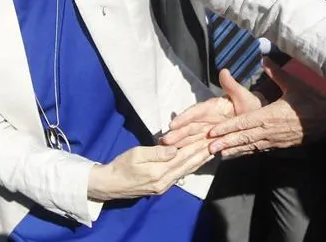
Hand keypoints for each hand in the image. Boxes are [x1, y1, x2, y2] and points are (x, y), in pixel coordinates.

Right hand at [88, 138, 213, 200]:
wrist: (110, 185)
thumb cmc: (121, 166)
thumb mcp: (136, 154)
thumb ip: (157, 153)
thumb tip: (175, 149)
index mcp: (159, 171)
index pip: (182, 157)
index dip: (196, 147)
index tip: (207, 137)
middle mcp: (164, 181)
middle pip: (188, 165)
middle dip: (202, 153)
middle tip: (215, 143)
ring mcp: (164, 186)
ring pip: (186, 171)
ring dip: (199, 161)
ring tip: (211, 152)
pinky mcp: (161, 188)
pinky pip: (180, 176)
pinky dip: (190, 167)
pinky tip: (196, 162)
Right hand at [160, 69, 264, 147]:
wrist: (257, 121)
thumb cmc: (250, 106)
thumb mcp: (243, 96)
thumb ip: (231, 86)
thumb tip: (224, 71)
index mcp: (212, 108)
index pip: (196, 112)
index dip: (184, 118)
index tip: (173, 124)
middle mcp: (206, 120)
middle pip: (190, 127)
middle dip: (177, 134)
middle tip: (164, 141)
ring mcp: (208, 132)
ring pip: (191, 138)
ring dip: (180, 144)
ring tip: (167, 150)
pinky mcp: (212, 143)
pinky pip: (200, 148)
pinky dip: (191, 153)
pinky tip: (180, 159)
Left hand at [206, 59, 325, 156]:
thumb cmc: (312, 101)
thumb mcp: (295, 84)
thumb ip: (277, 73)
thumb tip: (264, 58)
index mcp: (270, 115)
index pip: (244, 122)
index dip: (228, 128)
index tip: (213, 132)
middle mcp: (269, 130)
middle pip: (243, 137)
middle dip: (225, 142)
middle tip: (209, 147)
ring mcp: (274, 140)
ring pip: (250, 146)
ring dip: (233, 150)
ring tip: (218, 154)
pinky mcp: (279, 144)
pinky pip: (259, 150)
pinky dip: (247, 152)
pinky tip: (237, 154)